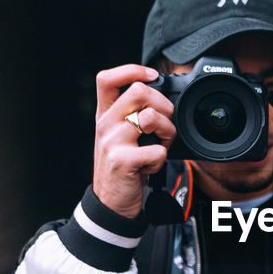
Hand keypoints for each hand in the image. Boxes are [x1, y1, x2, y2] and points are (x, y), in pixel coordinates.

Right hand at [92, 65, 176, 217]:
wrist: (111, 203)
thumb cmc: (124, 168)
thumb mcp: (122, 138)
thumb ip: (134, 116)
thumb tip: (163, 100)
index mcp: (105, 115)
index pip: (107, 79)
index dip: (131, 70)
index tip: (152, 76)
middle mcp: (105, 125)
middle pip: (139, 91)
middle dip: (163, 106)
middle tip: (165, 125)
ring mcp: (111, 142)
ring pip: (150, 118)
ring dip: (167, 134)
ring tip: (159, 147)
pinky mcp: (122, 161)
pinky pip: (157, 151)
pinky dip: (162, 160)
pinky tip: (150, 166)